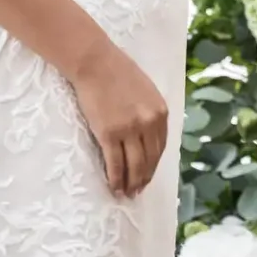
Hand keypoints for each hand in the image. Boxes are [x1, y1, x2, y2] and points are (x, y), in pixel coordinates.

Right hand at [70, 43, 170, 199]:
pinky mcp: (109, 134)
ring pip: (134, 165)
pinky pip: (115, 163)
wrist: (95, 62)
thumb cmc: (118, 73)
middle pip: (149, 160)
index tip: (148, 176)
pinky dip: (115, 178)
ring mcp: (129, 130)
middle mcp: (149, 123)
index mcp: (160, 112)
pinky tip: (113, 186)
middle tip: (137, 191)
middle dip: (143, 178)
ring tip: (126, 194)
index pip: (160, 148)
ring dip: (131, 183)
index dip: (153, 166)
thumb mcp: (147, 91)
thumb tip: (149, 136)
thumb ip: (151, 113)